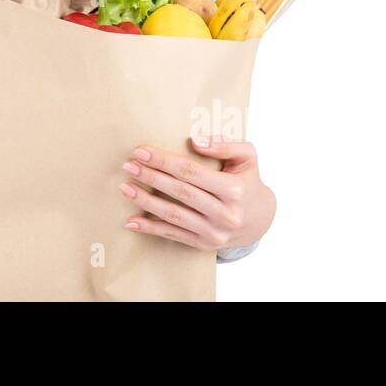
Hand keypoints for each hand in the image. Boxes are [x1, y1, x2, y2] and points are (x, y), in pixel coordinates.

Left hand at [117, 135, 274, 251]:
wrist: (259, 219)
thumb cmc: (247, 180)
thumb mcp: (246, 156)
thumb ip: (224, 145)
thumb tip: (195, 141)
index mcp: (234, 190)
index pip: (191, 172)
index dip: (164, 161)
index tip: (141, 151)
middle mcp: (225, 214)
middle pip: (180, 193)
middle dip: (151, 178)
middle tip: (128, 166)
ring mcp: (214, 233)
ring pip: (174, 216)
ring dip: (146, 202)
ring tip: (125, 188)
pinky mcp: (204, 244)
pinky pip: (173, 235)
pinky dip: (150, 229)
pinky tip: (131, 221)